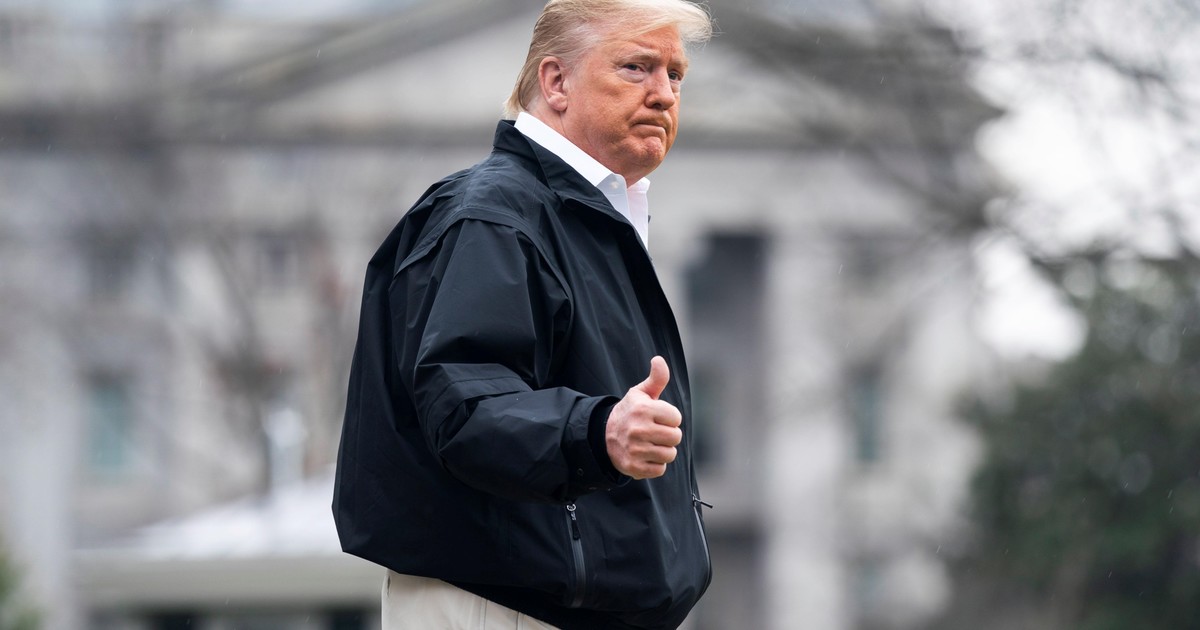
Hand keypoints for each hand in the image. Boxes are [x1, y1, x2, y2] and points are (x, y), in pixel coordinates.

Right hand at [606, 356, 682, 479]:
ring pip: (670, 454)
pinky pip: (660, 469)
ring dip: (663, 450)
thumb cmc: (629, 412)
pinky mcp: (634, 467)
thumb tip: (659, 359)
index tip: (657, 417)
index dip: (669, 418)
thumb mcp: (640, 393)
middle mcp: (639, 429)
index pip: (676, 418)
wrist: (603, 436)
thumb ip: (656, 378)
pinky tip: (645, 456)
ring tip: (650, 444)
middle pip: (675, 437)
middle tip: (655, 432)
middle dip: (668, 435)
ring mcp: (636, 449)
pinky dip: (656, 465)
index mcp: (643, 409)